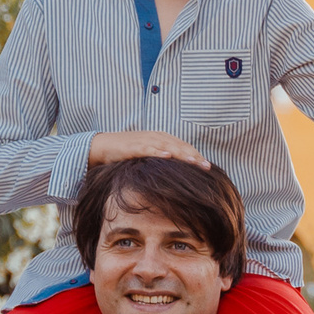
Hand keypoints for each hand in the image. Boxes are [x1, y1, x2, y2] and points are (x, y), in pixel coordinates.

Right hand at [88, 129, 207, 167]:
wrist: (105, 146)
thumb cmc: (129, 153)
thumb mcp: (150, 156)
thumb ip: (164, 162)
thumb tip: (178, 176)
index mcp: (163, 139)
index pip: (184, 147)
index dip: (197, 156)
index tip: (209, 167)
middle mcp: (157, 137)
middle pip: (180, 146)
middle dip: (194, 156)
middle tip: (207, 167)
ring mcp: (146, 140)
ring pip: (168, 146)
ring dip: (182, 154)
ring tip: (194, 162)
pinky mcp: (134, 146)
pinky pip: (148, 148)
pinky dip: (158, 151)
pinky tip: (167, 155)